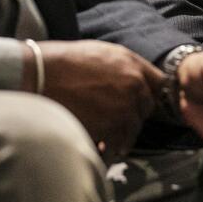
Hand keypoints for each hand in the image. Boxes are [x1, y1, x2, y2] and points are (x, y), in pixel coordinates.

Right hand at [37, 40, 162, 161]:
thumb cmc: (66, 62)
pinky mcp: (110, 129)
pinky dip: (108, 149)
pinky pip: (117, 145)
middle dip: (134, 115)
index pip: (160, 84)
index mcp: (133, 66)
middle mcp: (134, 87)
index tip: (142, 101)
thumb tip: (138, 81)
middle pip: (147, 109)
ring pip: (133, 130)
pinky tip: (97, 145)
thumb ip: (126, 66)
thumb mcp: (103, 52)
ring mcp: (123, 109)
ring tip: (105, 137)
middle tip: (116, 120)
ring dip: (121, 135)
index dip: (151, 93)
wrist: (42, 75)